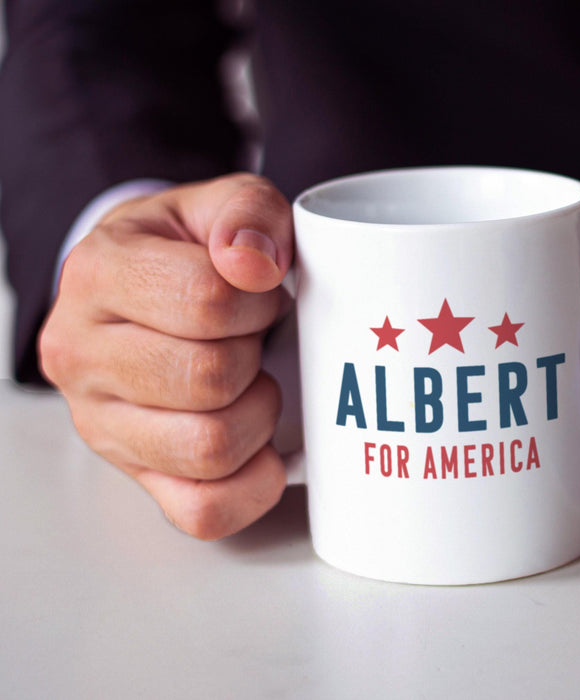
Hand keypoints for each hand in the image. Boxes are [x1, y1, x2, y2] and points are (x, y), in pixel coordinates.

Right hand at [39, 173, 292, 538]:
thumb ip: (248, 212)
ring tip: (251, 382)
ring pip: (209, 448)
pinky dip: (252, 483)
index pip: (206, 301)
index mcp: (100, 276)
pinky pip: (204, 511)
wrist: (142, 296)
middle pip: (209, 378)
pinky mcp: (138, 476)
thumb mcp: (218, 206)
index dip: (258, 299)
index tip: (258, 293)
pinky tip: (261, 445)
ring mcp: (104, 425)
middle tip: (253, 339)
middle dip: (255, 354)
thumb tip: (254, 263)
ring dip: (258, 414)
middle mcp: (84, 355)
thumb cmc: (187, 254)